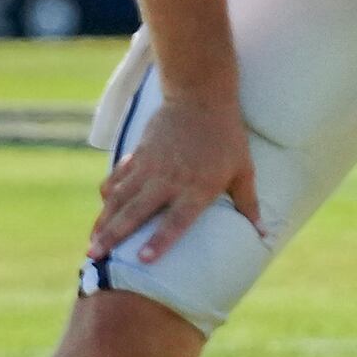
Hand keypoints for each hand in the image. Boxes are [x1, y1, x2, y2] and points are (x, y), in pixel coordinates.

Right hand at [90, 96, 261, 265]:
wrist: (200, 97)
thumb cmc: (227, 137)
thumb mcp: (244, 170)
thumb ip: (249, 204)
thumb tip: (264, 235)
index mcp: (197, 187)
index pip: (176, 220)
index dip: (159, 240)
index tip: (142, 259)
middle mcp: (169, 179)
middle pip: (136, 212)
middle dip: (114, 236)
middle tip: (94, 256)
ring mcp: (149, 166)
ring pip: (120, 198)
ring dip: (104, 222)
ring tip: (91, 245)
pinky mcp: (138, 155)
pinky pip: (118, 178)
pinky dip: (108, 196)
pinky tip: (102, 212)